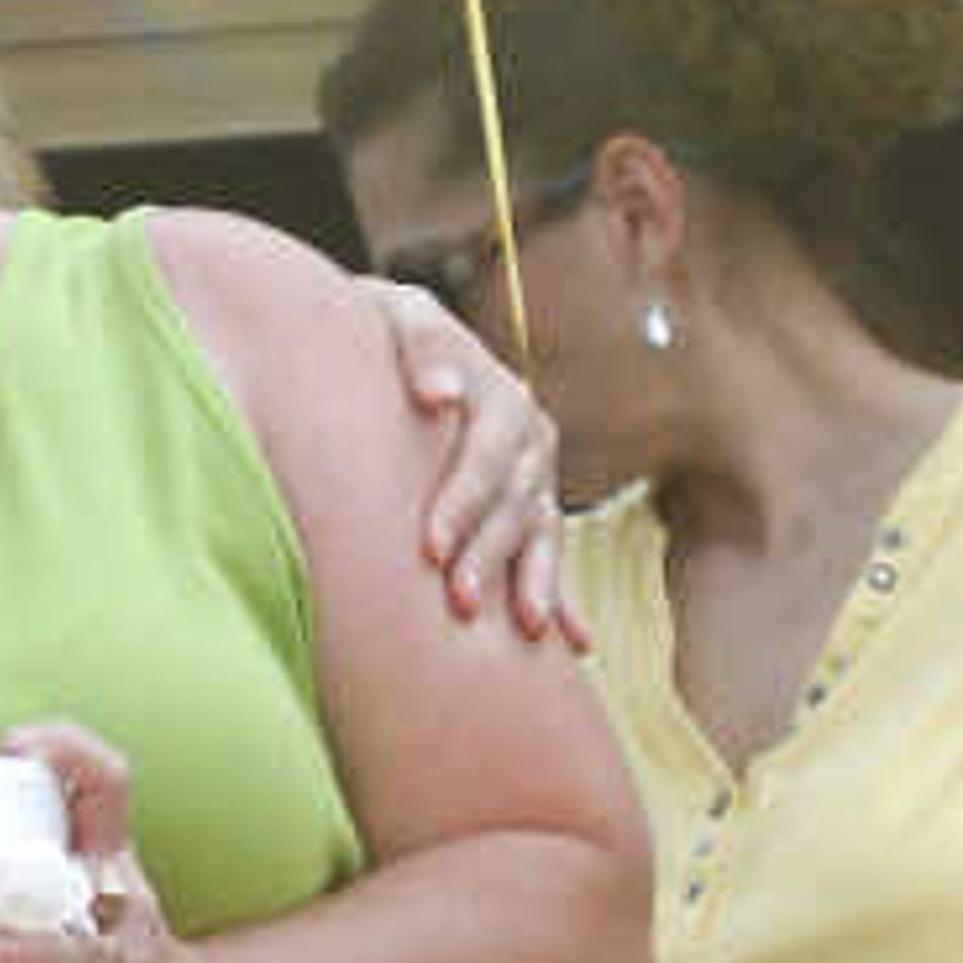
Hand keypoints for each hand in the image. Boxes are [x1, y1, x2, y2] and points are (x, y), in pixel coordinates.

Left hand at [0, 716, 233, 962]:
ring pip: (78, 959)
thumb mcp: (89, 901)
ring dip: (30, 956)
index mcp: (110, 865)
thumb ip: (20, 873)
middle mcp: (119, 910)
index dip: (69, 754)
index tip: (14, 745)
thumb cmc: (117, 958)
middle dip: (40, 853)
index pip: (105, 785)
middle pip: (95, 865)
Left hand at [378, 286, 587, 647]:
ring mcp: (537, 480)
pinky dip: (564, 602)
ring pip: (539, 537)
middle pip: (515, 505)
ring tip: (524, 630)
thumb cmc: (387, 333)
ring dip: (531, 584)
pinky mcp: (536, 512)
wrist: (399, 344)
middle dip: (487, 556)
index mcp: (502, 398)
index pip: (488, 456)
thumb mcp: (399, 317)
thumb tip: (438, 395)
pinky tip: (576, 646)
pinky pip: (552, 560)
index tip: (429, 546)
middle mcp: (530, 440)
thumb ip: (419, 345)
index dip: (463, 501)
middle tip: (456, 601)